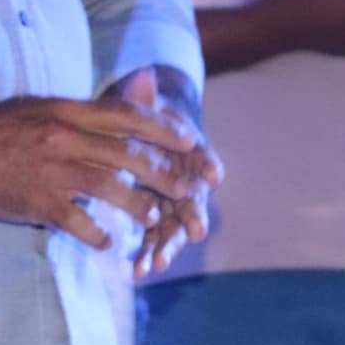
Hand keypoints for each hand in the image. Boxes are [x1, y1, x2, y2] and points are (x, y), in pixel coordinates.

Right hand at [0, 95, 203, 250]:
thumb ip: (81, 113)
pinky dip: (98, 235)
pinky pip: (78, 222)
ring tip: (151, 220)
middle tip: (185, 190)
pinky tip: (108, 243)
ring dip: (138, 207)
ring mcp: (51, 171)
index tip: (189, 141)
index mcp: (67, 111)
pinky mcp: (36, 201)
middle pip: (127, 154)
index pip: (127, 116)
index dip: (163, 128)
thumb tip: (121, 113)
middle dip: (163, 173)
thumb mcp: (41, 107)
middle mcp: (64, 138)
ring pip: (110, 188)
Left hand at [110, 68, 223, 277]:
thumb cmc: (139, 115)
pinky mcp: (152, 217)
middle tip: (197, 232)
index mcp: (187, 150)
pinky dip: (147, 252)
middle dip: (194, 216)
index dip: (209, 164)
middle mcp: (186, 178)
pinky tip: (139, 271)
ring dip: (168, 244)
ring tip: (158, 263)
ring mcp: (170, 201)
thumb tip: (143, 74)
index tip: (213, 175)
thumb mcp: (139, 102)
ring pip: (174, 225)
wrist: (132, 135)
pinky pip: (152, 236)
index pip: (203, 156)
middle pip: (194, 198)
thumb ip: (142, 94)